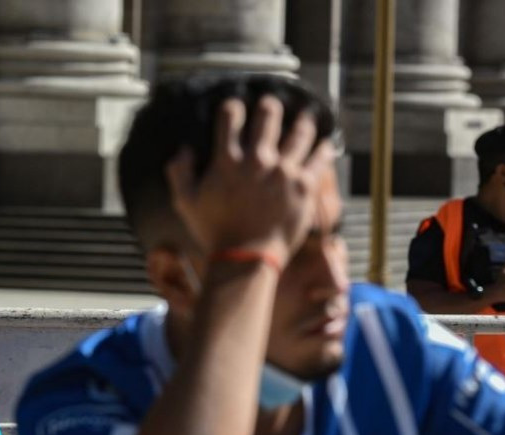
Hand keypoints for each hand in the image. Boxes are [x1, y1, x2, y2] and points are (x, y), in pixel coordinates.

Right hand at [164, 97, 335, 261]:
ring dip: (302, 121)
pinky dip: (323, 148)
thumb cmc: (215, 232)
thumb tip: (183, 149)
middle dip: (270, 107)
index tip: (236, 108)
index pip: (230, 116)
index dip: (233, 107)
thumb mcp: (186, 203)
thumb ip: (179, 173)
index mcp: (227, 160)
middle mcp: (257, 160)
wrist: (246, 258)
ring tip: (305, 116)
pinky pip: (319, 159)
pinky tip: (325, 143)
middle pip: (268, 116)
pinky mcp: (304, 186)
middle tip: (271, 106)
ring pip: (299, 132)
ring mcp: (283, 172)